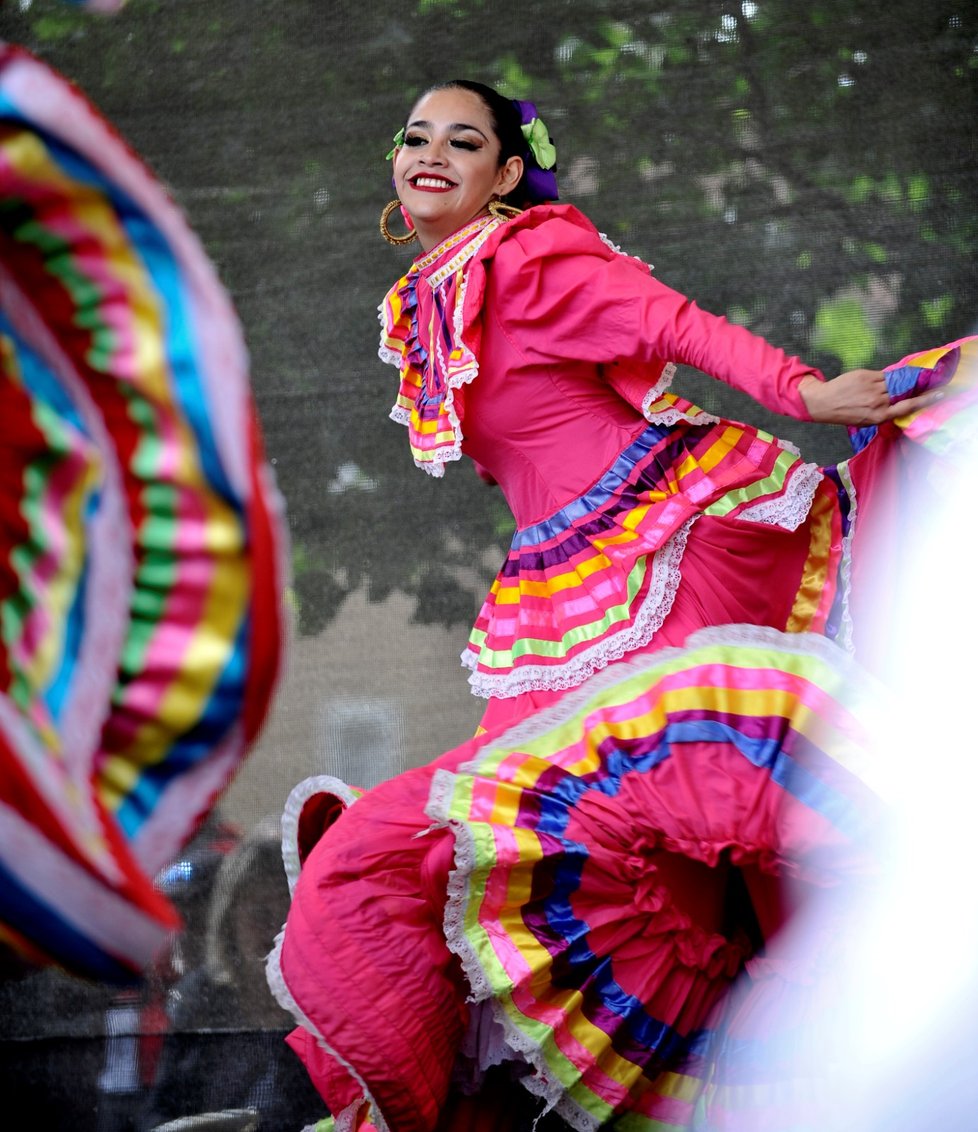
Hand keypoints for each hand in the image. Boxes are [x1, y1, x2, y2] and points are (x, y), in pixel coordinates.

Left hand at [799, 368, 943, 425]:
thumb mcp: (866, 419)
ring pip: (895, 381)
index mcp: (879, 416)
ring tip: (907, 378)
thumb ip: (883, 411)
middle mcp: (878, 402)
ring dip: (902, 379)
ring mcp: (872, 388)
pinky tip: (890, 376)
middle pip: (903, 391)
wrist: (824, 402)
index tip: (939, 394)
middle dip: (914, 386)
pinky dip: (888, 376)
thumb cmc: (846, 413)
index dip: (925, 400)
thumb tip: (899, 400)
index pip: (907, 406)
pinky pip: (884, 374)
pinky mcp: (866, 376)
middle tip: (925, 381)